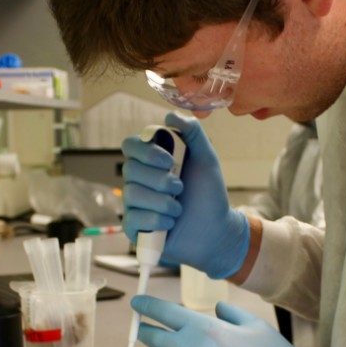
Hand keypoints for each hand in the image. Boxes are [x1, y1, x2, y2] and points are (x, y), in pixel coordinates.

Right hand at [121, 112, 249, 278]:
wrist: (216, 231)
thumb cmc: (209, 194)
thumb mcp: (206, 159)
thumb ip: (192, 133)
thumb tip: (170, 115)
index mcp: (152, 160)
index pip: (130, 145)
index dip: (146, 152)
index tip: (169, 161)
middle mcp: (140, 179)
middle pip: (129, 169)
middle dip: (160, 180)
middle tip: (180, 187)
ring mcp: (135, 204)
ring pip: (132, 194)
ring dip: (162, 202)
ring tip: (179, 209)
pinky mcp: (134, 227)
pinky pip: (132, 219)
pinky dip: (156, 220)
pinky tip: (170, 224)